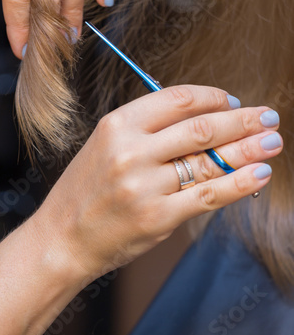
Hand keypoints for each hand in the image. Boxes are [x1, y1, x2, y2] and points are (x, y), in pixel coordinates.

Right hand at [36, 85, 281, 280]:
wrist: (62, 237)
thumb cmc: (86, 188)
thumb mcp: (107, 144)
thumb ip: (150, 130)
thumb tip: (204, 119)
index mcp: (118, 124)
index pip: (177, 99)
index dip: (213, 97)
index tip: (232, 101)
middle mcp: (131, 151)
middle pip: (201, 127)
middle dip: (242, 119)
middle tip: (268, 116)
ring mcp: (145, 186)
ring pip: (210, 161)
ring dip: (248, 149)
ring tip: (272, 141)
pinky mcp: (157, 218)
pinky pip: (209, 196)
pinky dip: (239, 184)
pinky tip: (260, 174)